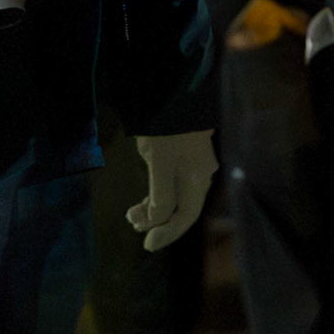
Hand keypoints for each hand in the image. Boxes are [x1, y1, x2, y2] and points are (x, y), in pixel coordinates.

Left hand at [125, 130, 217, 251]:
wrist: (173, 89)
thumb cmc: (165, 127)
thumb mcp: (159, 161)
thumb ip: (160, 195)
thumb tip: (156, 222)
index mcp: (197, 178)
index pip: (185, 217)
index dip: (167, 233)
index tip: (147, 243)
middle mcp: (201, 175)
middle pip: (182, 210)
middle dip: (158, 223)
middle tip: (136, 229)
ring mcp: (195, 165)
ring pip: (177, 198)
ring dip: (155, 209)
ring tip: (133, 216)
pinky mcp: (186, 157)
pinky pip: (175, 185)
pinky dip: (158, 195)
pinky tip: (142, 202)